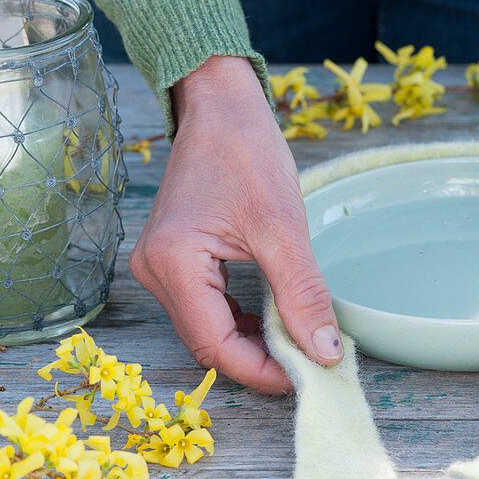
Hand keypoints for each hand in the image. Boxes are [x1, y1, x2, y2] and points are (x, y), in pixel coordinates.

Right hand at [129, 56, 343, 393]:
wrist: (221, 104)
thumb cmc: (246, 151)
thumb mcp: (282, 227)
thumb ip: (302, 294)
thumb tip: (324, 352)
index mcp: (173, 262)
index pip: (215, 345)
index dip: (262, 369)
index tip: (307, 374)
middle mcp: (153, 269)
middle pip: (207, 341)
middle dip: (259, 357)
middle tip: (309, 358)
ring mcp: (157, 263)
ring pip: (206, 326)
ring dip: (250, 339)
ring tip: (296, 337)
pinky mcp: (171, 256)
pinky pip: (203, 304)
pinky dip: (238, 316)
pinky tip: (270, 314)